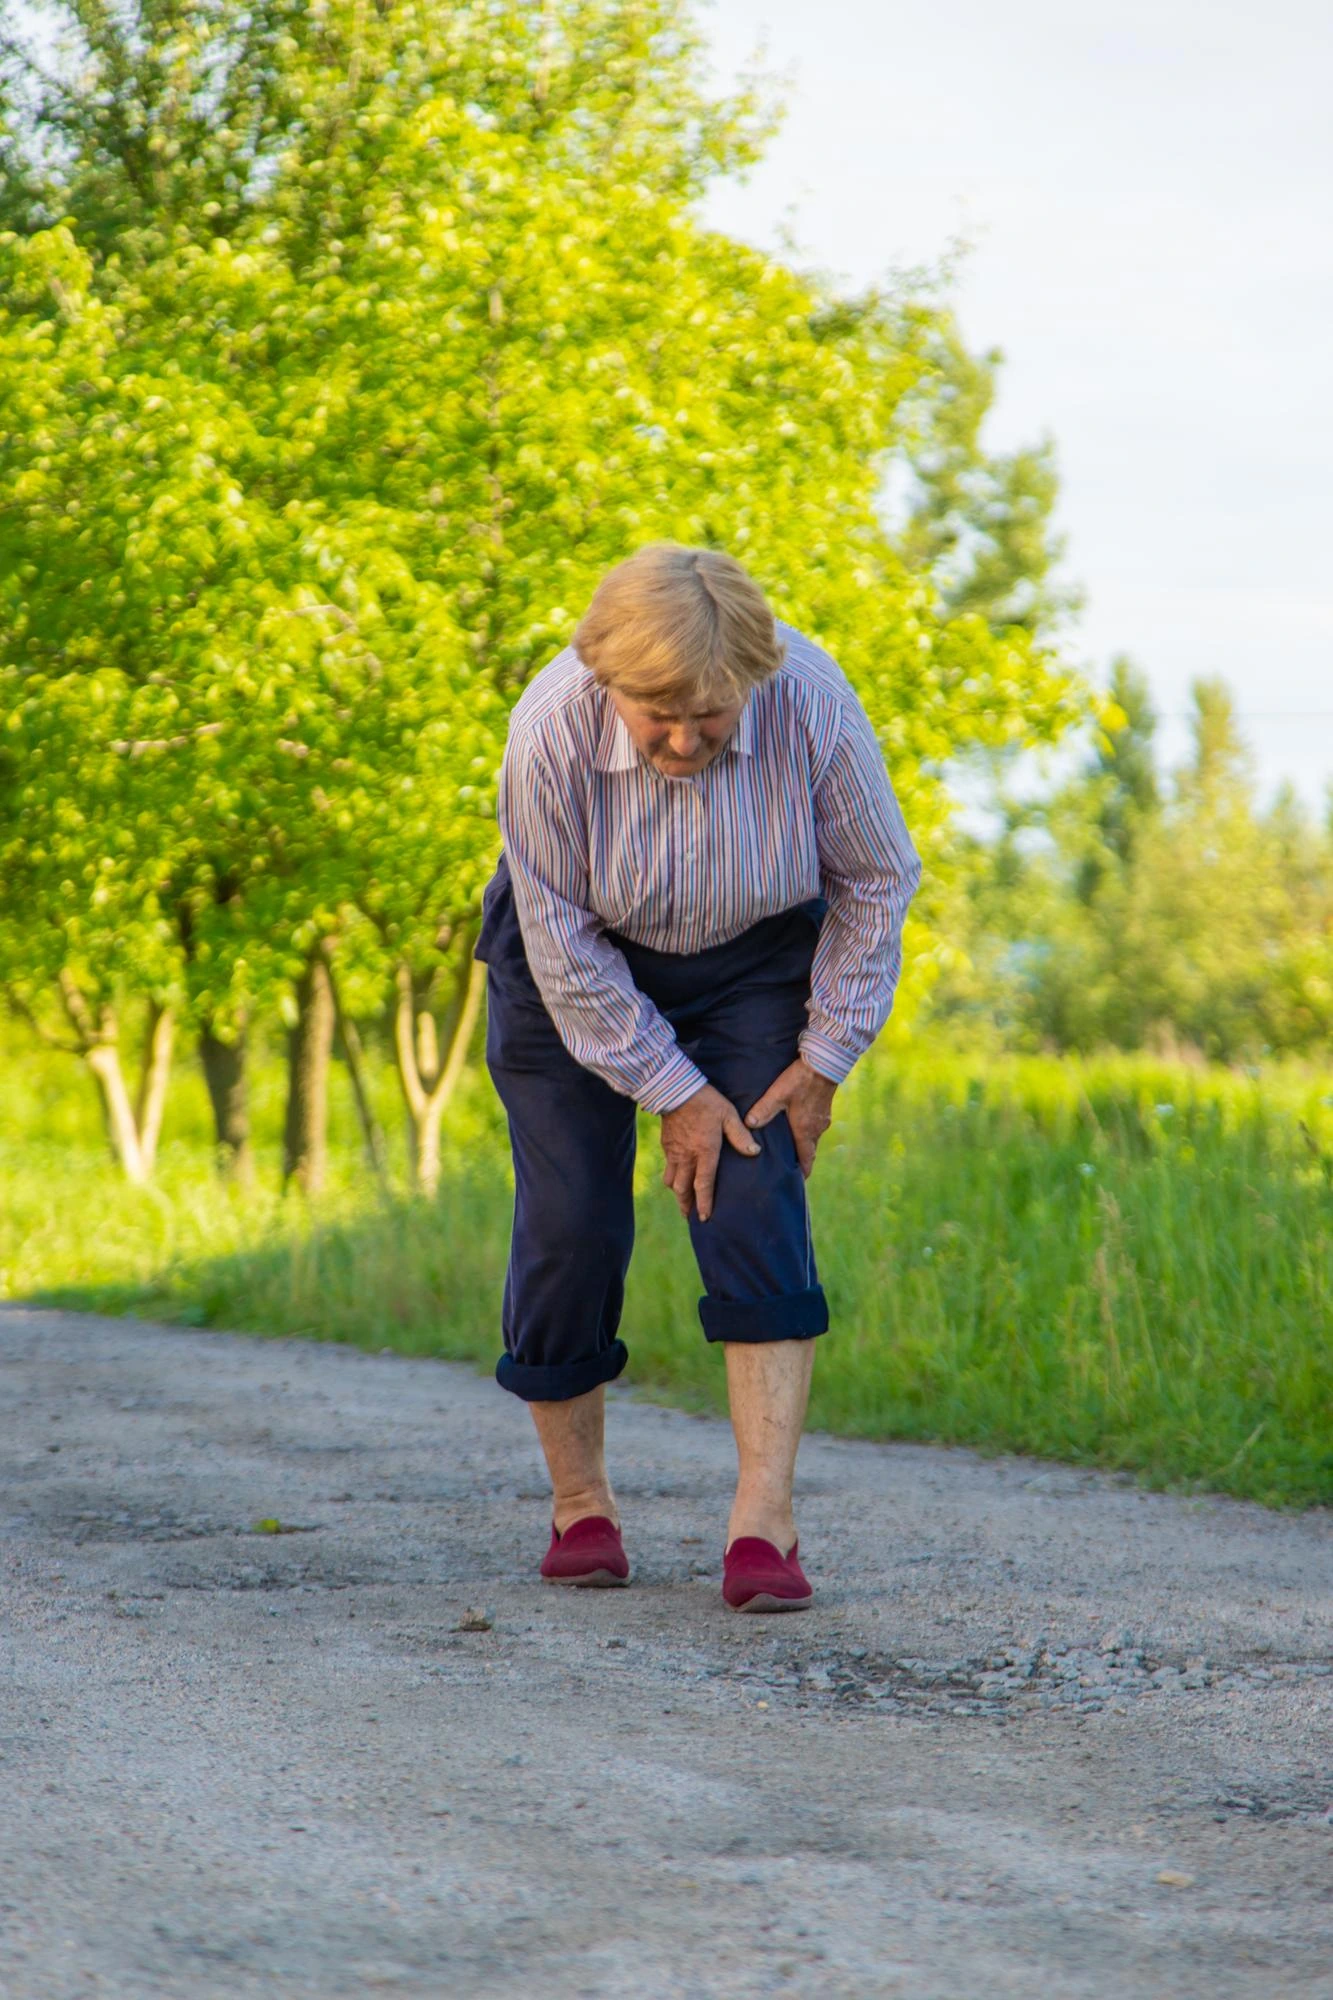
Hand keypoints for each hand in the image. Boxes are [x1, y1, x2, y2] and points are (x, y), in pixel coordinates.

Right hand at [660, 1083, 759, 1222]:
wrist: (675, 1088)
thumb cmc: (706, 1101)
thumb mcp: (728, 1115)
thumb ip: (741, 1135)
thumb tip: (754, 1152)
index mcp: (704, 1152)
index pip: (703, 1184)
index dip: (704, 1203)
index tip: (704, 1218)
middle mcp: (686, 1156)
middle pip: (682, 1189)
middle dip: (686, 1205)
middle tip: (691, 1217)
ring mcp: (673, 1151)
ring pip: (671, 1181)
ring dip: (677, 1193)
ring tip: (683, 1200)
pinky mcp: (666, 1144)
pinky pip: (667, 1167)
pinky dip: (672, 1177)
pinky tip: (677, 1176)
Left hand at [745, 1057, 835, 1178]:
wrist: (824, 1062)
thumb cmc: (800, 1079)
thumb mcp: (778, 1094)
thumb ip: (763, 1110)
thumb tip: (749, 1125)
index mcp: (805, 1130)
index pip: (806, 1160)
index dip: (802, 1173)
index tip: (796, 1183)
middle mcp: (816, 1129)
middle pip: (809, 1152)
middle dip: (801, 1161)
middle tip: (789, 1169)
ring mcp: (822, 1119)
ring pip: (812, 1139)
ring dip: (803, 1146)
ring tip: (791, 1149)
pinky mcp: (824, 1110)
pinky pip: (815, 1128)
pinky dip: (807, 1133)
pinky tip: (798, 1127)